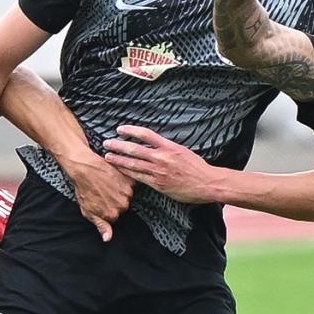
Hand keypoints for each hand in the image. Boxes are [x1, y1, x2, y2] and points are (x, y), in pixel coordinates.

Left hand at [60, 147, 131, 240]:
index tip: (101, 201)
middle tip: (103, 191)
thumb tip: (108, 238)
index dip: (107, 208)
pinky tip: (113, 176)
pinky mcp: (130, 180)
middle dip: (115, 200)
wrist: (84, 167)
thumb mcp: (88, 211)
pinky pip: (131, 183)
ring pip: (127, 194)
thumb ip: (101, 225)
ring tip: (107, 183)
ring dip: (120, 190)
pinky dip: (124, 180)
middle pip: (123, 205)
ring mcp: (128, 192)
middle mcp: (123, 205)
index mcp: (112, 215)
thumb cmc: (83, 188)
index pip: (115, 216)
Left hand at [104, 126, 221, 203]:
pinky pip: (139, 178)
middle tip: (106, 143)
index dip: (130, 131)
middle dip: (118, 146)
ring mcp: (159, 172)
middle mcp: (162, 158)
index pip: (145, 134)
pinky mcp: (158, 185)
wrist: (207, 183)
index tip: (120, 129)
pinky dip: (128, 173)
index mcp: (169, 147)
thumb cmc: (197, 167)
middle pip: (134, 149)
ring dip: (118, 160)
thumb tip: (154, 144)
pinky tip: (120, 170)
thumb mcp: (183, 151)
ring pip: (133, 164)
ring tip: (107, 157)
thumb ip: (167, 148)